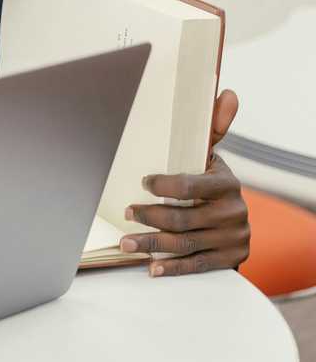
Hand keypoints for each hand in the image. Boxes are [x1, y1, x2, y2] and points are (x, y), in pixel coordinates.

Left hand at [120, 89, 249, 275]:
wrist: (234, 221)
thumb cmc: (210, 183)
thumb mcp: (211, 158)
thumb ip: (212, 128)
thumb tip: (228, 93)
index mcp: (226, 183)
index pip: (191, 185)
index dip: (164, 186)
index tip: (142, 182)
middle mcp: (233, 212)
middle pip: (184, 218)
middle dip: (150, 217)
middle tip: (126, 213)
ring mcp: (233, 238)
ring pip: (186, 243)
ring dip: (152, 244)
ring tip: (126, 243)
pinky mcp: (231, 259)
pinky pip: (198, 265)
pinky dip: (173, 267)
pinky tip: (152, 267)